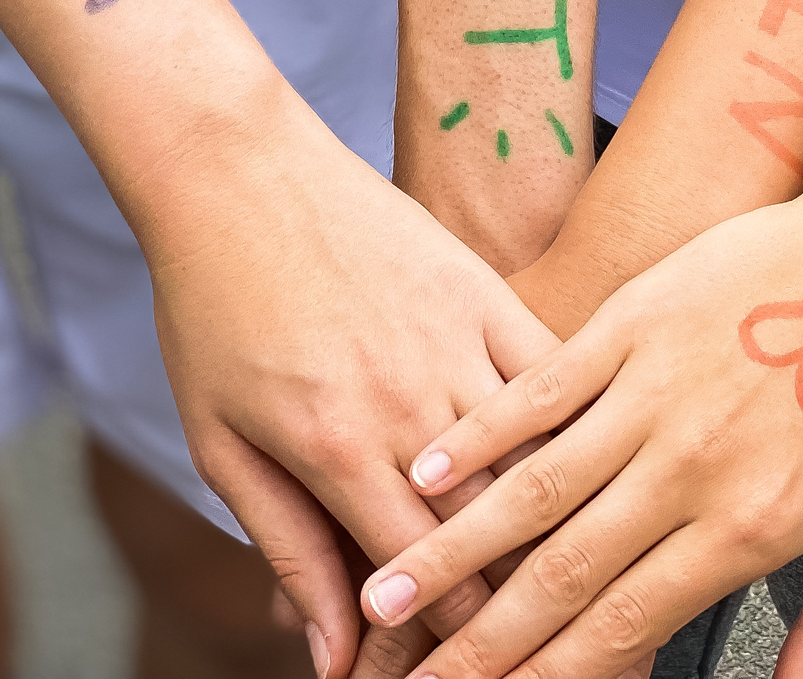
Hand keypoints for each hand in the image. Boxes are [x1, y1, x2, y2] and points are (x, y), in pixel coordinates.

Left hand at [139, 85, 563, 678]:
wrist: (236, 173)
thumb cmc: (215, 306)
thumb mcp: (223, 444)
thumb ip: (288, 551)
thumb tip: (332, 657)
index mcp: (339, 448)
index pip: (427, 587)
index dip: (454, 650)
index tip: (466, 677)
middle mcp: (411, 402)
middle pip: (498, 540)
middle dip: (515, 610)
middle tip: (524, 648)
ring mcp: (458, 342)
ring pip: (543, 465)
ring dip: (558, 530)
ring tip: (571, 573)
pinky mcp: (487, 292)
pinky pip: (556, 380)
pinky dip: (575, 432)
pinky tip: (588, 469)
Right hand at [354, 173, 802, 678]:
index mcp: (751, 524)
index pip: (626, 625)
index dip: (552, 677)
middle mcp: (689, 466)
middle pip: (561, 575)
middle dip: (479, 641)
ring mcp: (654, 388)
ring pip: (532, 489)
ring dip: (452, 549)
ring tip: (386, 591)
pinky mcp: (634, 320)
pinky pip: (541, 390)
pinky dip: (480, 435)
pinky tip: (427, 470)